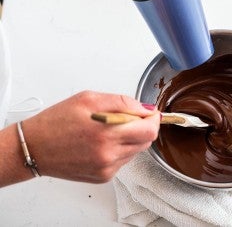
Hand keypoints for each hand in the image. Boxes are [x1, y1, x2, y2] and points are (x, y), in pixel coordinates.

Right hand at [21, 91, 159, 182]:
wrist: (33, 147)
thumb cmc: (57, 121)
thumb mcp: (89, 99)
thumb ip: (122, 102)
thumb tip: (145, 108)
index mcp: (106, 134)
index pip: (149, 130)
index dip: (153, 119)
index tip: (149, 113)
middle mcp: (109, 155)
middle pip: (146, 142)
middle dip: (143, 127)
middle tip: (128, 118)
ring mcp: (107, 168)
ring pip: (136, 151)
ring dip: (131, 138)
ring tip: (109, 130)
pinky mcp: (103, 177)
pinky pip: (124, 160)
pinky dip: (120, 149)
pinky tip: (102, 143)